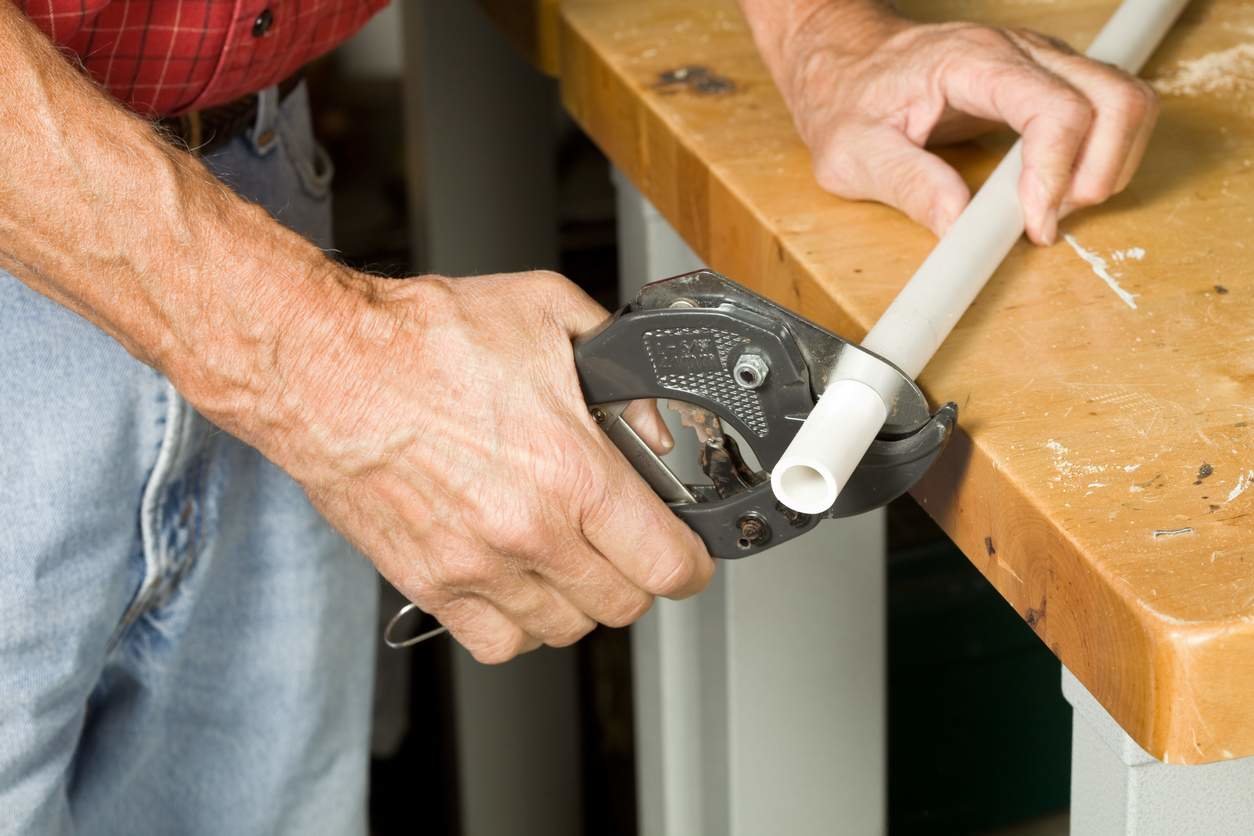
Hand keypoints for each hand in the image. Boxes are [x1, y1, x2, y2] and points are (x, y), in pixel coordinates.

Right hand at [260, 270, 713, 663]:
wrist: (326, 366)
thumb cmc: (425, 339)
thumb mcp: (549, 313)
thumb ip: (619, 369)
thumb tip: (651, 427)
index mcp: (572, 470)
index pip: (666, 563)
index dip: (691, 564)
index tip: (687, 556)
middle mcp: (529, 531)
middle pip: (622, 604)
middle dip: (637, 575)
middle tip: (625, 545)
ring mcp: (477, 566)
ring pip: (565, 628)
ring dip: (579, 599)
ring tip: (569, 558)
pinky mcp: (429, 584)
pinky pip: (498, 642)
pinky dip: (519, 624)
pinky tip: (518, 583)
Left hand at [753, 6, 1158, 243]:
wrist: (847, 65)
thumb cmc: (847, 101)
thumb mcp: (854, 153)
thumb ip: (907, 184)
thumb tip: (958, 222)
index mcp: (973, 62)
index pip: (1056, 109)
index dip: (1057, 173)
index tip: (1034, 224)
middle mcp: (1023, 51)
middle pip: (1116, 98)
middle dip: (1101, 172)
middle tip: (1051, 221)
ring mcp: (1044, 62)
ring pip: (1127, 102)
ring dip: (1110, 164)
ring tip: (1054, 206)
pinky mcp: (1050, 80)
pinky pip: (1110, 111)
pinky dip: (1104, 155)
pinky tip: (1058, 188)